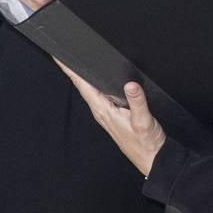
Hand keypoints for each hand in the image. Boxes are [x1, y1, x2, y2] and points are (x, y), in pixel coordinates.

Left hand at [57, 61, 166, 176]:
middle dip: (72, 70)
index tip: (60, 59)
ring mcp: (107, 112)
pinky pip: (100, 95)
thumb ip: (137, 101)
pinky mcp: (114, 114)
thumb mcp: (144, 120)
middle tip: (64, 53)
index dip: (70, 71)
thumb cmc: (146, 143)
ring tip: (74, 62)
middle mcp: (101, 111)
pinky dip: (95, 84)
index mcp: (104, 110)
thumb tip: (130, 84)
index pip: (83, 86)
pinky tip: (96, 79)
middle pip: (83, 86)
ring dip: (82, 76)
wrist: (153, 158)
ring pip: (91, 90)